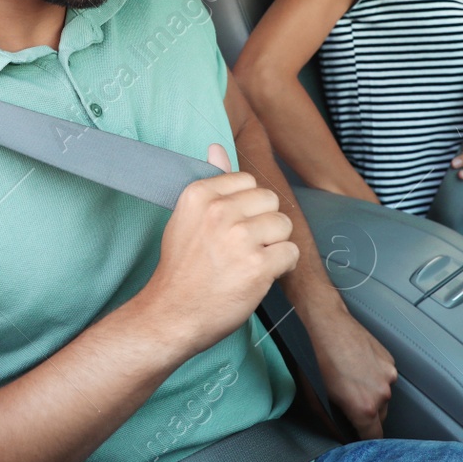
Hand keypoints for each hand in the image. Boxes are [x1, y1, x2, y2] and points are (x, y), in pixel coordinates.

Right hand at [140, 144, 298, 358]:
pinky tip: (261, 275)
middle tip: (243, 247)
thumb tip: (217, 147)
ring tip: (253, 261)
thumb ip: (210, 180)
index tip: (231, 227)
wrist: (172, 314)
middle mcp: (220, 211)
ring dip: (275, 244)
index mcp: (200, 194)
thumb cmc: (181, 268)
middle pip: (270, 200)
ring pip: (284, 225)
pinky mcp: (258, 266)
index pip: (248, 182)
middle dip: (264, 223)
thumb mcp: (187, 217)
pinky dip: (282, 266)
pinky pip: (291, 253)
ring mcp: (240, 238)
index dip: (246, 207)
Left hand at [307, 303, 394, 438]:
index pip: (374, 438)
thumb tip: (337, 436)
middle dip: (366, 417)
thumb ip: (329, 423)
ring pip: (383, 397)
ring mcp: (388, 373)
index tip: (355, 436)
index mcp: (364, 407)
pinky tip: (356, 368)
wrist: (323, 320)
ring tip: (350, 381)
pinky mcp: (389, 358)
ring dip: (371, 395)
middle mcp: (382, 392)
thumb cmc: (313, 355)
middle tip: (346, 405)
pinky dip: (374, 378)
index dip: (363, 440)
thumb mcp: (314, 396)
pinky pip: (384, 378)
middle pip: (380, 418)